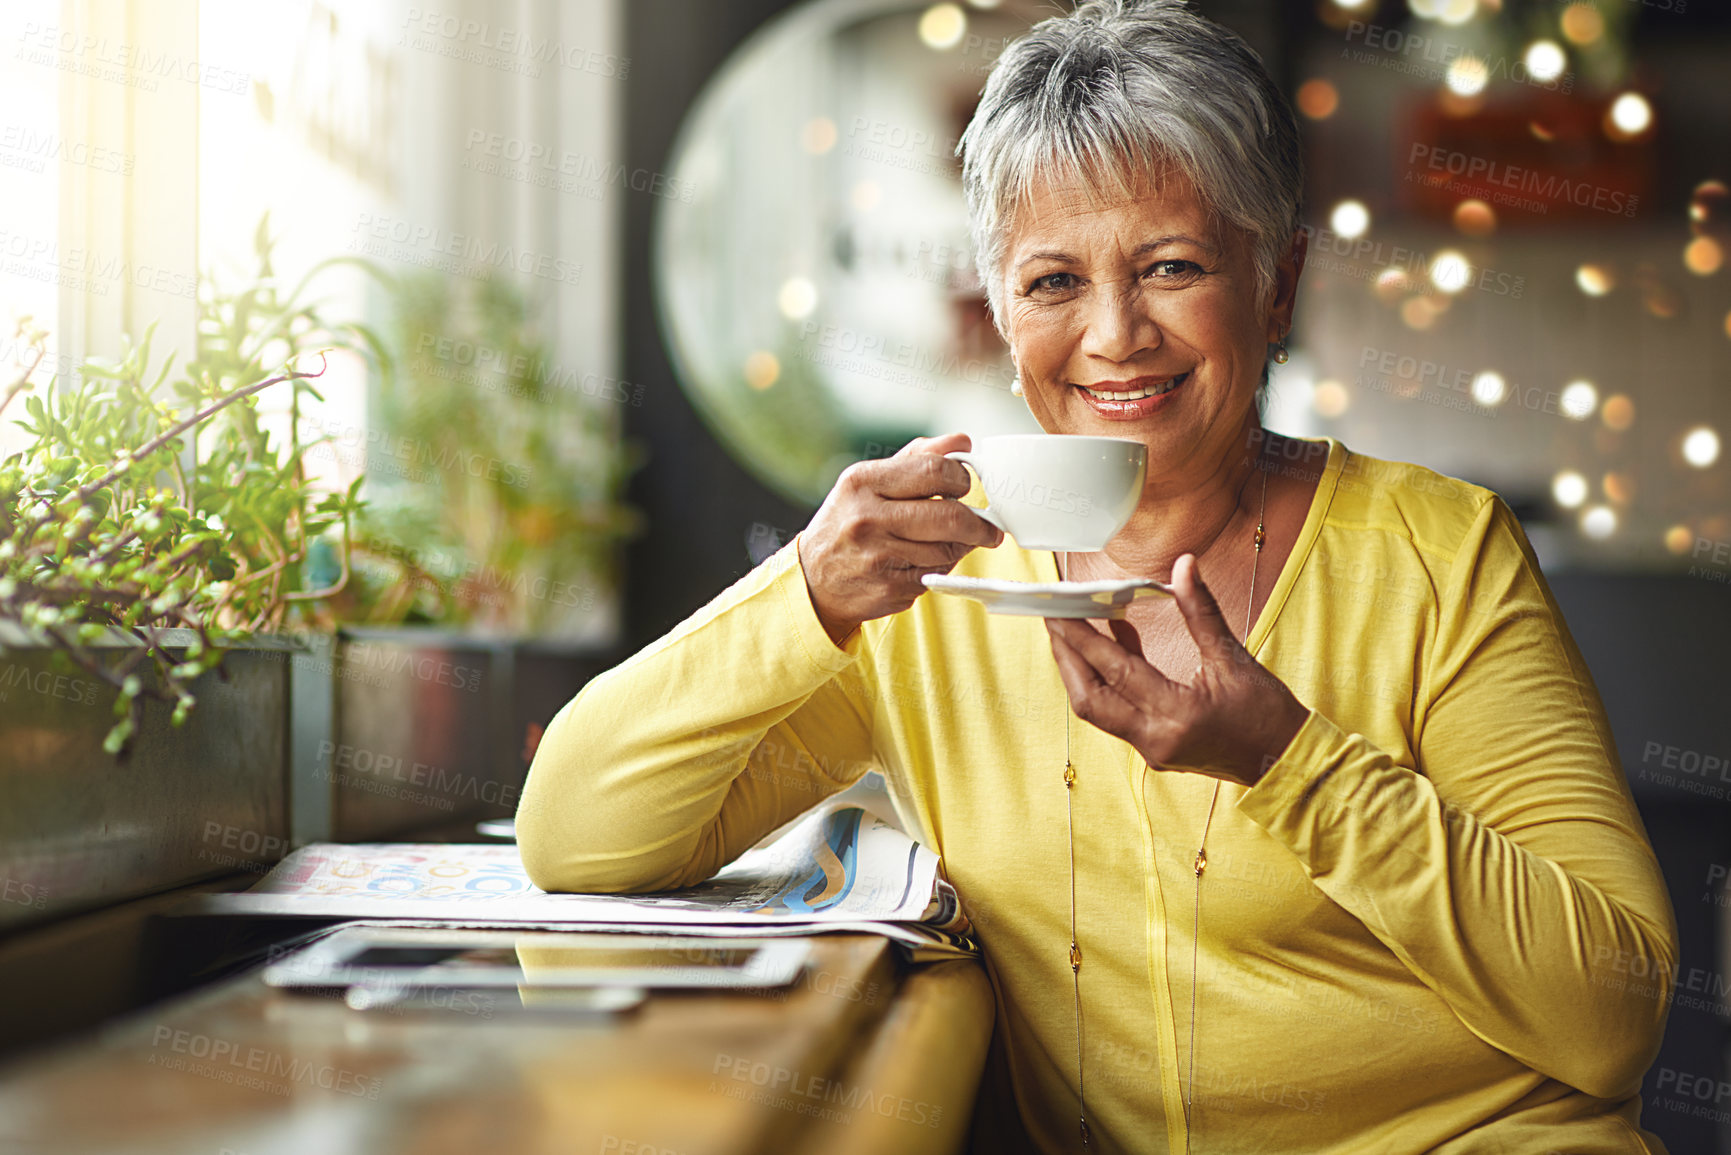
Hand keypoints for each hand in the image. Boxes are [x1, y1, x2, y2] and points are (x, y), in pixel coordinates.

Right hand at [798, 433, 1004, 644]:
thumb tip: (962, 441)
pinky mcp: (890, 588)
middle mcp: (867, 518)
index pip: (935, 470)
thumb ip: (919, 457)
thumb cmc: (849, 521)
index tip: (964, 486)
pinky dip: (940, 568)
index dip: (961, 478)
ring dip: (960, 547)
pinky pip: (937, 575)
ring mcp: (878, 557)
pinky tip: (922, 561)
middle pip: (951, 516)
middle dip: (979, 523)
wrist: (815, 579)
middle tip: (987, 526)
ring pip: (950, 549)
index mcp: (863, 482)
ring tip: (945, 541)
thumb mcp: (871, 481)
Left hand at [1043, 554, 1307, 786]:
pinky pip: (1116, 715)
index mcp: (1176, 714)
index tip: (1058, 610)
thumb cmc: (1267, 713)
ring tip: (1071, 631)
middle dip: (1066, 658)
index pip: (1115, 671)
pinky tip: (1110, 649)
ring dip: (1081, 671)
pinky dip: (1106, 682)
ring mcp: (1152, 749)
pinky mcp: (1154, 750)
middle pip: (1089, 699)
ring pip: (1097, 710)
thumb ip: (1201, 611)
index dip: (1082, 638)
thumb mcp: (1234, 658)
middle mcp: (1155, 737)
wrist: (1286, 762)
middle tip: (1053, 619)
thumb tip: (1184, 565)